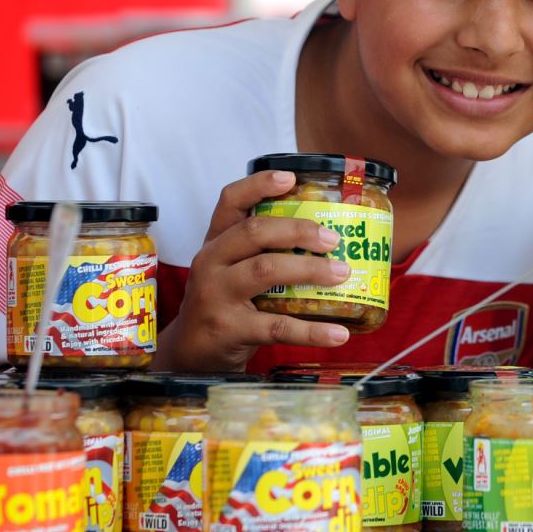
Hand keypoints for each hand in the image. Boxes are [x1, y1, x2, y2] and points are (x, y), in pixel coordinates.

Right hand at [156, 170, 352, 370]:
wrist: (190, 353)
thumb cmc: (223, 304)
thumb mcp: (230, 269)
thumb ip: (262, 252)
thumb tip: (327, 238)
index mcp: (215, 242)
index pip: (230, 201)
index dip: (259, 185)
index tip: (292, 177)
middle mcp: (211, 262)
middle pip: (255, 232)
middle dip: (299, 230)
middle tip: (333, 239)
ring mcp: (216, 295)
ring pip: (266, 270)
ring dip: (310, 270)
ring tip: (342, 274)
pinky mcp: (229, 329)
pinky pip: (277, 326)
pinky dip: (311, 330)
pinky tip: (338, 333)